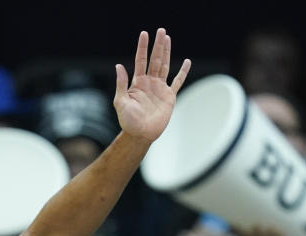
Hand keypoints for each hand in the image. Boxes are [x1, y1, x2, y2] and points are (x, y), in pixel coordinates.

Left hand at [114, 28, 190, 142]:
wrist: (140, 134)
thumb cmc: (128, 120)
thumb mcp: (120, 102)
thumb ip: (121, 84)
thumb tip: (119, 66)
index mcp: (138, 83)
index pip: (141, 60)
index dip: (142, 47)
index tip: (144, 34)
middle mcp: (149, 83)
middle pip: (155, 59)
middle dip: (157, 45)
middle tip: (161, 31)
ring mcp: (160, 88)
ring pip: (165, 66)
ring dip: (167, 52)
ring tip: (168, 39)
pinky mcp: (169, 97)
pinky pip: (177, 82)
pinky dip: (183, 72)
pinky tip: (187, 62)